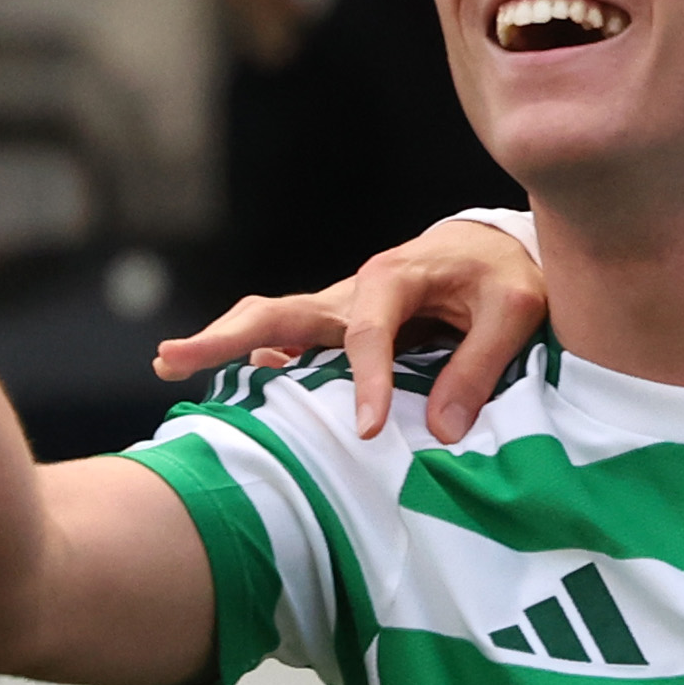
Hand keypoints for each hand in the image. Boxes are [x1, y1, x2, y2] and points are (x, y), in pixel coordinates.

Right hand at [153, 218, 546, 443]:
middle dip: (228, 335)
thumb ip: (480, 366)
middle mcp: (353, 291)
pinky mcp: (336, 328)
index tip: (366, 430)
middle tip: (173, 357)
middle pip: (280, 313)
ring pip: (272, 325)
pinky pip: (287, 344)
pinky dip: (254, 362)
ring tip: (168, 364)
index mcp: (393, 279)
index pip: (367, 334)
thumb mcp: (514, 311)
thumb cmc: (504, 277)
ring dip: (224, 345)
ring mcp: (337, 309)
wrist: (495, 252)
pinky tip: (231, 390)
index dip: (365, 382)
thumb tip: (441, 431)